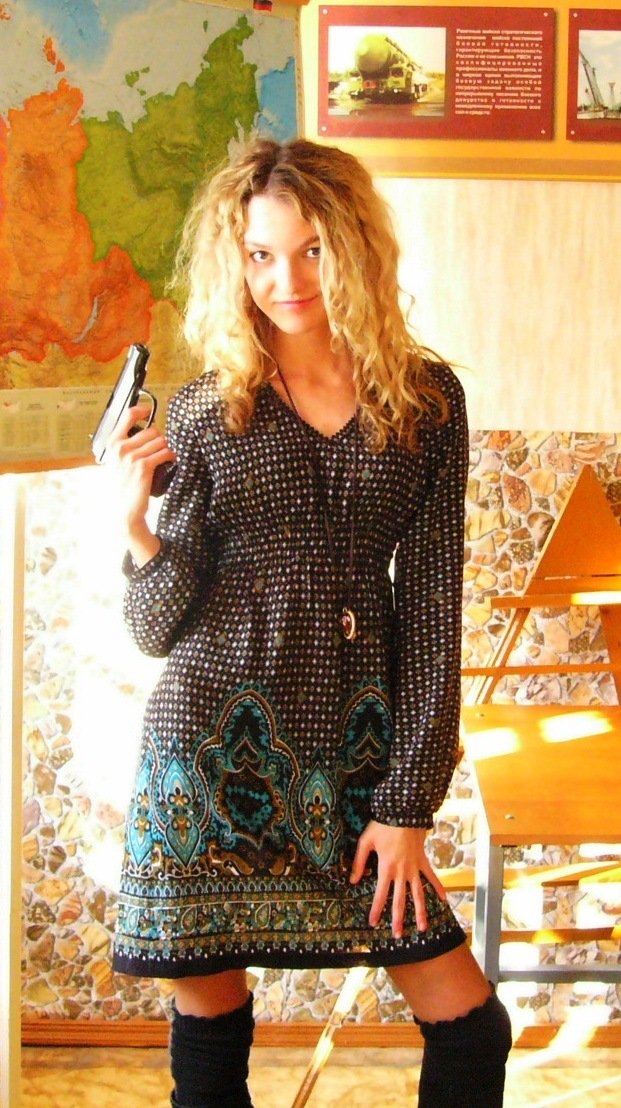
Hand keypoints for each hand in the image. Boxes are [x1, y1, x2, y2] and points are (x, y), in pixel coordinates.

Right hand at [106, 404, 176, 563]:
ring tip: (164, 458)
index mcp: (112, 443)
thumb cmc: (124, 484)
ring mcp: (131, 457)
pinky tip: (170, 461)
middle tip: (159, 451)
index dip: (142, 410)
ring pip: (161, 441)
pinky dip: (171, 456)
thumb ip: (126, 444)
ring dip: (166, 449)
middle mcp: (120, 447)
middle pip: (152, 430)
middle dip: (160, 440)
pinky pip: (165, 452)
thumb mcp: (119, 461)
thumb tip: (145, 428)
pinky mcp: (143, 467)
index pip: (128, 415)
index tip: (149, 412)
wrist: (125, 508)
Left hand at [350, 821, 446, 939]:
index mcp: (387, 868)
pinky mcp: (423, 861)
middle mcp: (402, 872)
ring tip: (423, 928)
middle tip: (398, 935)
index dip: (376, 910)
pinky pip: (432, 877)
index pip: (381, 895)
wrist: (404, 811)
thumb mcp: (366, 841)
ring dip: (420, 912)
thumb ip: (359, 862)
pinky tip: (444, 900)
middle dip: (398, 919)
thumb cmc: (383, 825)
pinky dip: (438, 888)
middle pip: (400, 900)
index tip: (373, 923)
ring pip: (418, 894)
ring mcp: (415, 868)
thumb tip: (353, 880)